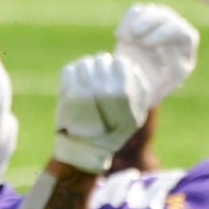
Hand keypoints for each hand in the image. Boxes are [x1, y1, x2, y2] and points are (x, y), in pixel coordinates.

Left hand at [53, 53, 154, 173]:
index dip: (115, 67)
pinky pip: (69, 70)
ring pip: (84, 62)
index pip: (119, 61)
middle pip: (101, 59)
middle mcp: (104, 89)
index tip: (111, 77)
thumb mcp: (137, 114)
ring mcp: (84, 90)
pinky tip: (75, 84)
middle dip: (100, 67)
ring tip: (86, 81)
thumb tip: (132, 65)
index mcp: (123, 92)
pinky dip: (71, 74)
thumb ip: (141, 89)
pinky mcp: (67, 94)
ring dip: (85, 69)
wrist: (85, 149)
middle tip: (97, 80)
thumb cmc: (114, 132)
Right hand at [114, 3, 197, 95]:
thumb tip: (167, 44)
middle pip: (165, 15)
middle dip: (147, 22)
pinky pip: (136, 11)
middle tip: (131, 37)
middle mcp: (174, 29)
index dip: (163, 33)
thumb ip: (172, 65)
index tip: (144, 43)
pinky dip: (126, 21)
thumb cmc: (155, 87)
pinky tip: (119, 37)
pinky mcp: (140, 22)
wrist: (134, 86)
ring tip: (123, 40)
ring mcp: (157, 24)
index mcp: (187, 44)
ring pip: (150, 10)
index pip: (181, 30)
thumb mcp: (167, 82)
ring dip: (134, 22)